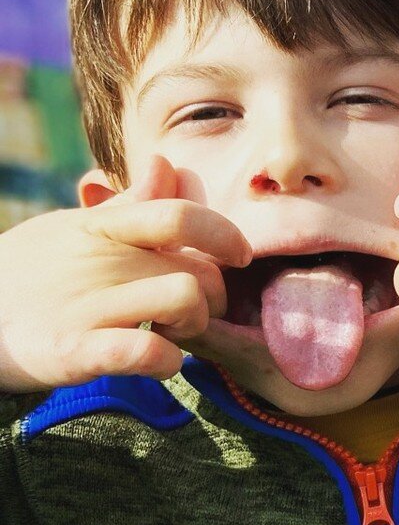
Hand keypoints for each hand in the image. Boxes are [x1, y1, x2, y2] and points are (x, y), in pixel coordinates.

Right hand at [0, 155, 252, 391]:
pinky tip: (159, 359)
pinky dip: (164, 359)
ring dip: (195, 323)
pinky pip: (141, 351)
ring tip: (174, 333)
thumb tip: (168, 165)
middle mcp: (101, 262)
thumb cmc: (34, 273)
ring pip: (184, 300)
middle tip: (195, 312)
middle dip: (215, 296)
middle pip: (199, 270)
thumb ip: (131, 206)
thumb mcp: (78, 231)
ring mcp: (87, 307)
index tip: (239, 254)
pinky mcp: (71, 352)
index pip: (180, 215)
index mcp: (104, 229)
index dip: (222, 232)